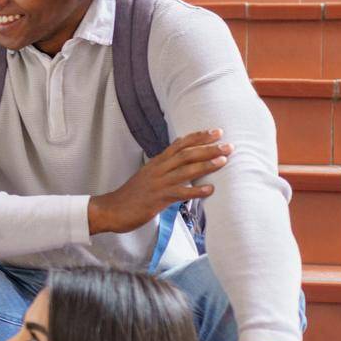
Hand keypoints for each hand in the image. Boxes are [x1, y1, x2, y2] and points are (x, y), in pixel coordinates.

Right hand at [88, 129, 230, 234]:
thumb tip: (181, 163)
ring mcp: (158, 183)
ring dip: (206, 165)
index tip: (216, 132)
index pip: (179, 144)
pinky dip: (196, 191)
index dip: (198, 137)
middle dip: (208, 148)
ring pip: (185, 170)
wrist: (112, 209)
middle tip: (228, 145)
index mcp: (156, 163)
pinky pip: (180, 193)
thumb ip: (163, 168)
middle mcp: (158, 169)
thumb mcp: (147, 175)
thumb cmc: (132, 195)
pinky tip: (210, 190)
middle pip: (186, 154)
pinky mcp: (157, 199)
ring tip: (224, 160)